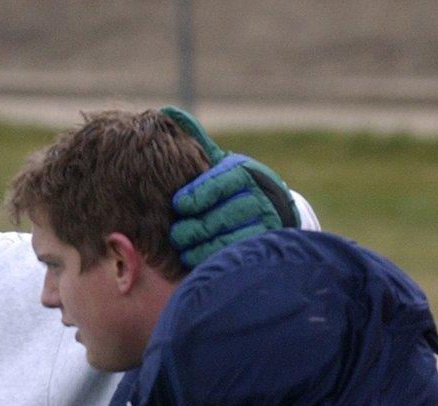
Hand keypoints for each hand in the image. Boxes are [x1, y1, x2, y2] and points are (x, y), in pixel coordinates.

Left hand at [160, 106, 300, 267]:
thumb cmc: (227, 184)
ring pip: (231, 238)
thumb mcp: (214, 161)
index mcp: (240, 171)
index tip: (179, 204)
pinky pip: (236, 255)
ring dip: (203, 246)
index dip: (199, 194)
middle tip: (176, 234)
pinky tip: (195, 261)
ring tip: (183, 248)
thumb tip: (169, 112)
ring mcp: (263, 222)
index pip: (221, 181)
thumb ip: (194, 142)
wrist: (268, 210)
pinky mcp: (261, 244)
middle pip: (224, 214)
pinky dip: (214, 259)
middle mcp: (256, 195)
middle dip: (197, 226)